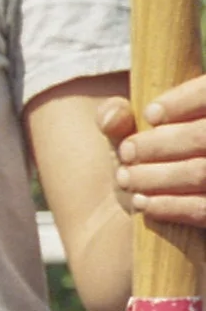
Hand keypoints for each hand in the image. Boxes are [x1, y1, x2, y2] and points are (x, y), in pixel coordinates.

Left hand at [105, 73, 205, 228]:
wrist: (170, 203)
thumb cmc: (152, 158)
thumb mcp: (134, 132)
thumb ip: (117, 116)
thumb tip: (113, 116)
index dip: (183, 101)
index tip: (150, 114)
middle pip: (202, 136)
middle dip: (159, 144)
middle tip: (127, 152)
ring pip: (201, 172)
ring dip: (157, 177)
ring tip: (126, 178)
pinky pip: (203, 209)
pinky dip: (170, 206)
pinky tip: (143, 203)